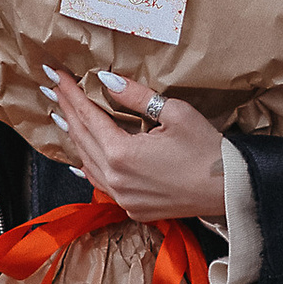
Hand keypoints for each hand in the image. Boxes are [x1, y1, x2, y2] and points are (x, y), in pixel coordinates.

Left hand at [41, 65, 228, 223]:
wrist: (229, 189)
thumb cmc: (207, 149)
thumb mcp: (175, 113)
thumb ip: (136, 97)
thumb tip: (107, 80)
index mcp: (122, 153)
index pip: (88, 116)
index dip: (72, 93)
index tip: (58, 75)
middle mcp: (116, 178)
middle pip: (83, 138)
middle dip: (67, 110)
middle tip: (53, 88)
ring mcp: (123, 197)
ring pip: (88, 162)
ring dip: (74, 138)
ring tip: (60, 117)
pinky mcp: (133, 208)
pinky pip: (101, 183)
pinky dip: (88, 166)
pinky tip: (80, 158)